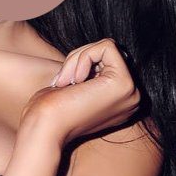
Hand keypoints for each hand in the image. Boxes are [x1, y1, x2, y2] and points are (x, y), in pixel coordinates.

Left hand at [19, 37, 141, 146]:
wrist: (44, 129)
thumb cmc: (49, 111)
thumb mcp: (75, 87)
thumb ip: (93, 71)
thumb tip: (106, 48)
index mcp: (120, 102)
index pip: (108, 61)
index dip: (82, 64)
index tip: (64, 82)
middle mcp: (131, 99)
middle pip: (109, 53)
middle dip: (79, 58)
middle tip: (62, 81)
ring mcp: (131, 93)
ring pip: (108, 48)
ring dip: (78, 58)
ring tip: (65, 82)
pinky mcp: (124, 84)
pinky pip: (107, 46)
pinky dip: (83, 56)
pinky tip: (74, 81)